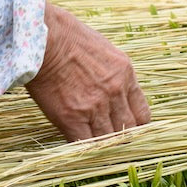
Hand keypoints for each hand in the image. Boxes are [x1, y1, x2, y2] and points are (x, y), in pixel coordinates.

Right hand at [26, 3, 150, 141]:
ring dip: (100, 144)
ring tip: (92, 144)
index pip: (142, 115)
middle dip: (119, 138)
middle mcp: (114, 93)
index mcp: (125, 75)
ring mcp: (94, 107)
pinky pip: (84, 144)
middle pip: (127, 131)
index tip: (127, 130)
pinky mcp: (72, 117)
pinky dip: (82, 148)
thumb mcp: (104, 50)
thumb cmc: (67, 38)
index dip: (135, 127)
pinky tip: (77, 143)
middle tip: (109, 141)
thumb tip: (113, 91)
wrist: (43, 39)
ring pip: (107, 140)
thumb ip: (114, 74)